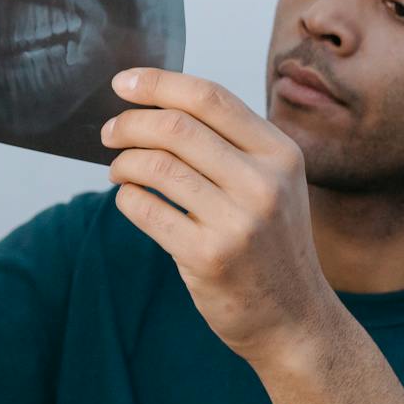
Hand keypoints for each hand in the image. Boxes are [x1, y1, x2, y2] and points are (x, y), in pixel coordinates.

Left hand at [102, 68, 340, 369]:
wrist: (294, 320)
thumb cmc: (271, 244)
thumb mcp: (273, 184)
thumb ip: (231, 144)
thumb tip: (157, 102)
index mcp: (280, 153)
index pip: (209, 97)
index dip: (157, 83)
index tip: (122, 82)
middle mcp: (264, 182)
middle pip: (175, 126)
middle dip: (129, 123)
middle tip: (109, 132)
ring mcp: (238, 221)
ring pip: (155, 165)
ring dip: (122, 162)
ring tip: (117, 170)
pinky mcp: (209, 256)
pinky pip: (145, 208)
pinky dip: (126, 197)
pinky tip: (129, 198)